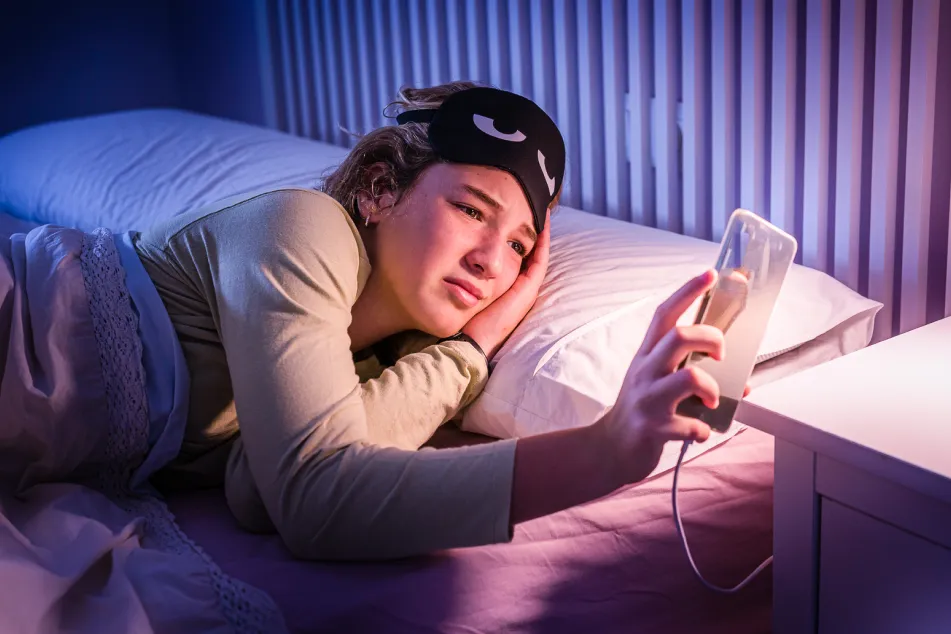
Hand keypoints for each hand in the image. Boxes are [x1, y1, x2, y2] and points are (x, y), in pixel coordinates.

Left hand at [462, 209, 550, 360]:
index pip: (516, 258)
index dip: (517, 238)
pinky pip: (540, 259)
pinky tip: (543, 224)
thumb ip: (463, 276)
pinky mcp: (528, 289)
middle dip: (530, 232)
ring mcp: (526, 288)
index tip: (513, 217)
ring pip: (538, 255)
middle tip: (532, 208)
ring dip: (540, 233)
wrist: (470, 340)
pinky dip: (543, 241)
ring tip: (541, 210)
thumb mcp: (463, 290)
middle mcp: (519, 288)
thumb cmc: (462, 318)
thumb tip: (451, 256)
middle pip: (529, 254)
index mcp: (506, 288)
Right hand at [594, 269, 750, 486]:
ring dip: (712, 389)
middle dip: (711, 339)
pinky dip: (702, 430)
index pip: (665, 313)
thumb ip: (688, 373)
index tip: (710, 274)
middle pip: (679, 336)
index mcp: (647, 355)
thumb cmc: (639, 410)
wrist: (609, 448)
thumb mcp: (654, 382)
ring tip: (712, 401)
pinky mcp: (653, 427)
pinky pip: (690, 425)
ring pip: (689, 378)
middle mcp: (645, 371)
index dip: (688, 291)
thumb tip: (737, 380)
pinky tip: (698, 432)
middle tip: (721, 356)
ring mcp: (648, 399)